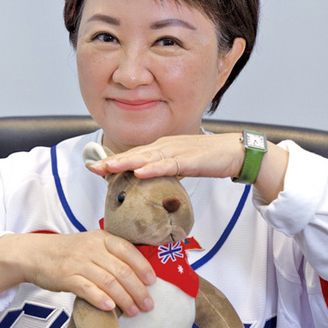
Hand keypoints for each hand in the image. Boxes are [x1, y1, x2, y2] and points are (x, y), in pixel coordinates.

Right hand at [0, 230, 155, 315]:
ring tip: (133, 311)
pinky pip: (87, 289)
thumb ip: (112, 255)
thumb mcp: (91, 245)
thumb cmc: (68, 252)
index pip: (128, 251)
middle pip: (121, 270)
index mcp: (102, 238)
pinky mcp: (66, 277)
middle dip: (138, 290)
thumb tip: (140, 275)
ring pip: (108, 281)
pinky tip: (110, 308)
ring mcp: (78, 262)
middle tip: (148, 305)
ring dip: (124, 299)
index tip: (153, 282)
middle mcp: (91, 248)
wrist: (35, 254)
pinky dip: (101, 299)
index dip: (143, 267)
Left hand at [88, 133, 288, 203]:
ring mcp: (176, 151)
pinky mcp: (188, 159)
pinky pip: (167, 165)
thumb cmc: (209, 158)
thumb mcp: (181, 164)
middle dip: (113, 161)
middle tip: (93, 167)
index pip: (135, 155)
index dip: (115, 160)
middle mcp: (166, 146)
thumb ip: (165, 169)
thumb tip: (151, 180)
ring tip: (108, 167)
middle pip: (135, 154)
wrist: (234, 152)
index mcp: (163, 148)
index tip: (96, 167)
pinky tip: (139, 172)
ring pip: (146, 158)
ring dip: (126, 163)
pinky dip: (152, 168)